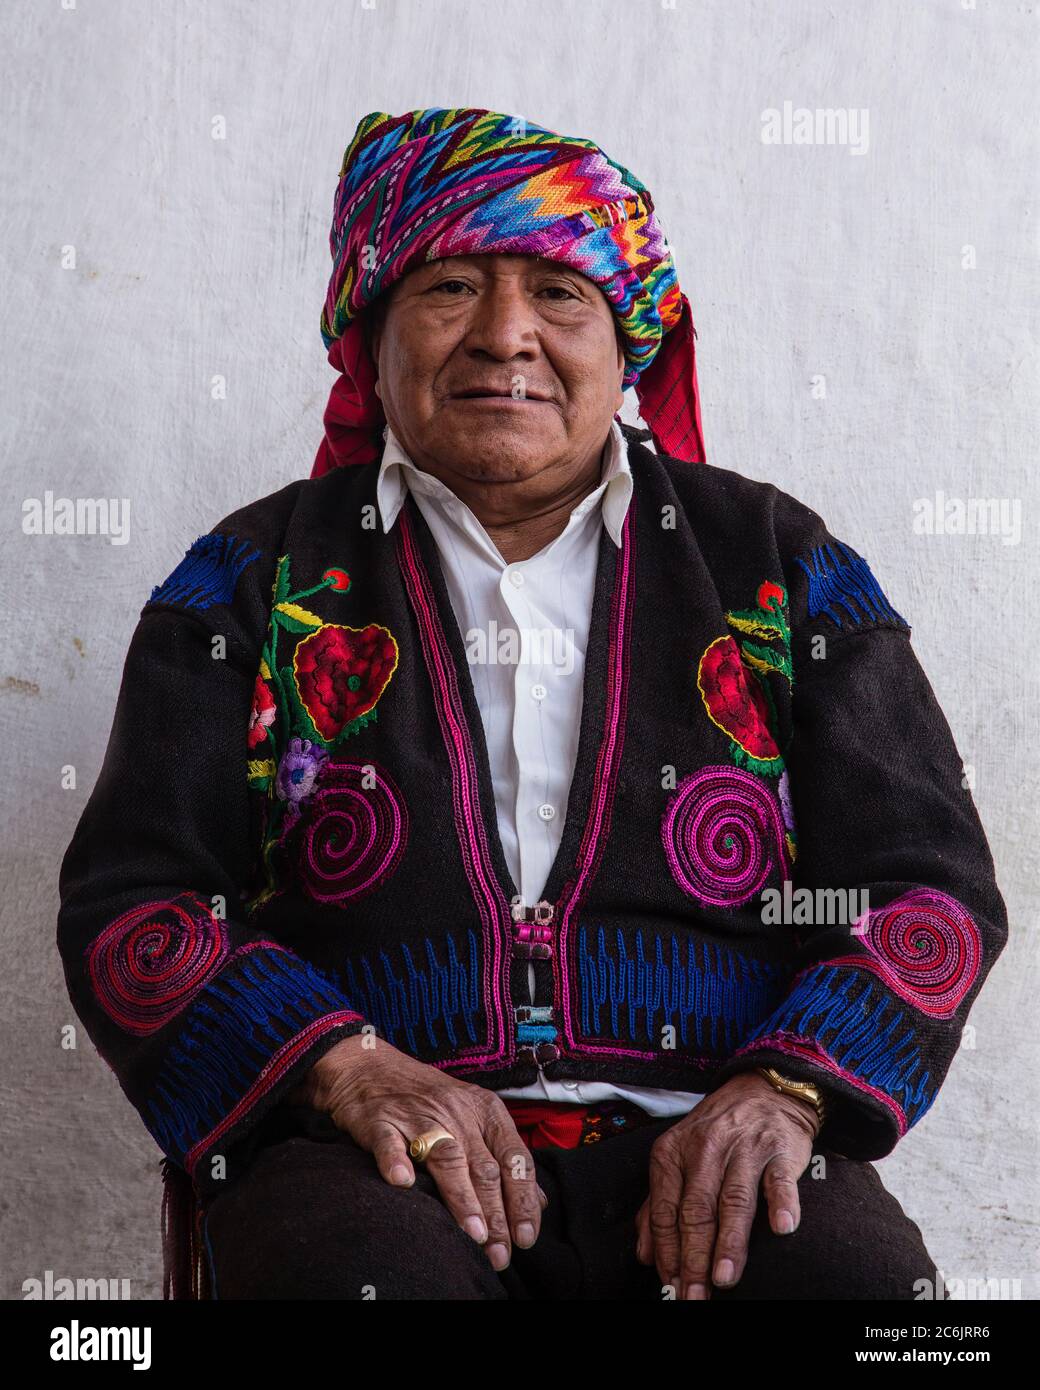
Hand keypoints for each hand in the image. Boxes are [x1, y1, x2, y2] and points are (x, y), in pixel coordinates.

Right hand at [290, 1035, 545, 1271]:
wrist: (369, 1065)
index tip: (527, 1237)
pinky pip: (390, 1142)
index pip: (514, 1158)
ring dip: (463, 1197)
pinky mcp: (381, 1120)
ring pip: (448, 1157)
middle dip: (497, 1214)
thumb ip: (504, 1155)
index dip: (523, 1199)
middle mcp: (457, 1111)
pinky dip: (396, 1161)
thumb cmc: (427, 1096)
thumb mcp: (474, 1115)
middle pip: (484, 1166)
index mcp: (485, 1110)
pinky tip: (403, 1183)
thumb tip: (539, 1200)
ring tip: (475, 1234)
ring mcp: (418, 1114)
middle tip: (501, 1254)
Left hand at [634, 1071, 820, 1299]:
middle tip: (695, 1296)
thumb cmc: (716, 1133)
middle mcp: (704, 1148)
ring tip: (724, 1278)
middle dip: (694, 1259)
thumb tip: (644, 1255)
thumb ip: (657, 1205)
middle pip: (696, 1210)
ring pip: (733, 1200)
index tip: (673, 1287)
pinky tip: (781, 1228)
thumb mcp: (677, 1157)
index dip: (668, 1253)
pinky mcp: (779, 1149)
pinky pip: (779, 1179)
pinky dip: (781, 1203)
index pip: (665, 1211)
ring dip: (729, 1242)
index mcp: (672, 1152)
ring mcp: (744, 1147)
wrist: (762, 1090)